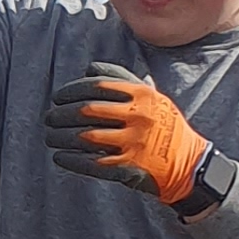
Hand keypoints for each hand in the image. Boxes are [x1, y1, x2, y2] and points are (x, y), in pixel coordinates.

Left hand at [43, 63, 211, 205]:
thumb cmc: (165, 126)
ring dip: (60, 137)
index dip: (71, 91)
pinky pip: (91, 163)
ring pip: (84, 137)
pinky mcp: (129, 168)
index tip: (58, 97)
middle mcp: (138, 117)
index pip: (96, 87)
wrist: (189, 164)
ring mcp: (133, 143)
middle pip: (86, 111)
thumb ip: (122, 80)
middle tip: (50, 118)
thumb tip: (88, 70)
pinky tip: (60, 157)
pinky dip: (71, 159)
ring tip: (50, 136)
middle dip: (61, 114)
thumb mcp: (152, 98)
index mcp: (142, 95)